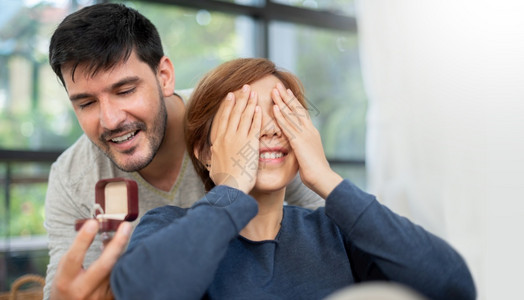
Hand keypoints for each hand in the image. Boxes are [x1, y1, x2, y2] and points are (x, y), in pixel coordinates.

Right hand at [50, 220, 131, 299]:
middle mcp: (83, 290)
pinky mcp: (111, 299)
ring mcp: (99, 296)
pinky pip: (122, 277)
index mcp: (66, 281)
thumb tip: (99, 230)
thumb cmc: (67, 286)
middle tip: (125, 226)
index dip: (83, 239)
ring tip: (125, 233)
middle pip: (104, 265)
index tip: (93, 222)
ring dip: (123, 250)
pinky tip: (126, 251)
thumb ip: (79, 253)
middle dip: (117, 243)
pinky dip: (125, 262)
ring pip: (117, 269)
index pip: (74, 258)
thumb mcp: (65, 270)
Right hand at [209, 85, 261, 193]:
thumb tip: (210, 154)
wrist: (231, 188)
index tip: (230, 96)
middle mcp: (226, 137)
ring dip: (249, 103)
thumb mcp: (213, 167)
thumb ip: (212, 158)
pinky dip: (256, 116)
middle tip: (244, 87)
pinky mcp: (250, 144)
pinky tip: (259, 108)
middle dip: (240, 98)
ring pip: (244, 116)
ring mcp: (238, 139)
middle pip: (234, 113)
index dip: (227, 106)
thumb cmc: (224, 181)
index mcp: (218, 142)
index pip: (223, 119)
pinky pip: (254, 126)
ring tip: (252, 92)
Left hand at [271, 83, 341, 197]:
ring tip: (274, 90)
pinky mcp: (299, 142)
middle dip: (287, 97)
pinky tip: (275, 108)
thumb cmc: (315, 172)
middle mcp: (309, 130)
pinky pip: (288, 126)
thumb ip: (303, 148)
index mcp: (312, 133)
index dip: (293, 102)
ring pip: (291, 115)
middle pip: (296, 109)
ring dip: (282, 102)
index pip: (301, 114)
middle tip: (278, 85)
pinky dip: (281, 116)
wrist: (323, 178)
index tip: (287, 92)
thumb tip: (297, 147)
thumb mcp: (308, 155)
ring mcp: (305, 135)